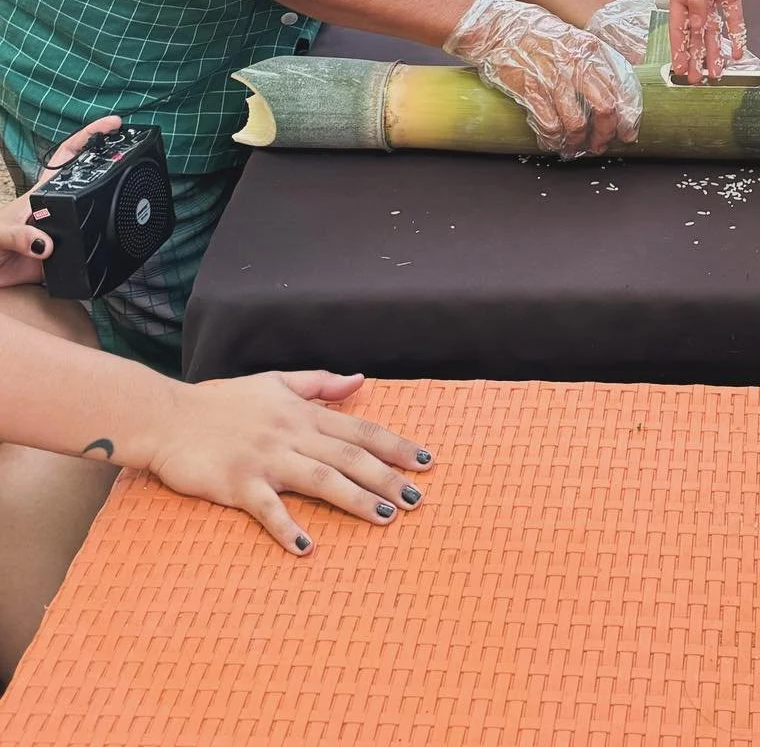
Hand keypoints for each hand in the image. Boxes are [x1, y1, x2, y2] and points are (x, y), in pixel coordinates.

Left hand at [0, 115, 120, 286]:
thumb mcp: (0, 234)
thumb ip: (19, 236)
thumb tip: (46, 243)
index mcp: (41, 194)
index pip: (67, 157)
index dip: (89, 137)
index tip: (112, 125)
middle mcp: (57, 208)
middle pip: (90, 178)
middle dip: (113, 161)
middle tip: (135, 151)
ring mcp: (65, 230)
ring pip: (96, 211)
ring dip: (113, 203)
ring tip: (136, 192)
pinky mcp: (68, 255)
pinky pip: (91, 248)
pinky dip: (105, 245)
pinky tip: (117, 240)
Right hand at [145, 370, 433, 555]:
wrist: (167, 418)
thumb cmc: (220, 403)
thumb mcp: (273, 383)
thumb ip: (318, 383)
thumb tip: (359, 379)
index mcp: (302, 413)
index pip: (359, 428)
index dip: (394, 445)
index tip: (425, 460)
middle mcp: (291, 434)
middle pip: (349, 456)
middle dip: (387, 476)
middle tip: (417, 498)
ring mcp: (265, 459)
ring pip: (321, 479)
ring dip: (355, 499)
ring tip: (384, 518)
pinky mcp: (237, 483)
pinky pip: (267, 508)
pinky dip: (287, 527)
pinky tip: (307, 548)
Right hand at [445, 0, 641, 156]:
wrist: (496, 27)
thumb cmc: (532, 31)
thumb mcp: (572, 38)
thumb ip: (592, 61)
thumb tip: (610, 91)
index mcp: (591, 49)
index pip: (622, 87)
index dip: (629, 116)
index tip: (628, 132)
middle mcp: (576, 64)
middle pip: (606, 109)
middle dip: (606, 134)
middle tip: (600, 144)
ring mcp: (553, 78)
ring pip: (578, 123)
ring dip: (579, 141)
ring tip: (575, 146)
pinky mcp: (531, 91)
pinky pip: (550, 125)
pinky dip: (553, 139)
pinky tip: (552, 141)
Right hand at [668, 0, 759, 82]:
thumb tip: (695, 27)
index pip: (678, 25)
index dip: (679, 48)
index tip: (680, 69)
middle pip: (695, 31)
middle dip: (696, 55)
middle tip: (698, 80)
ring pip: (713, 29)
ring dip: (714, 50)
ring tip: (716, 73)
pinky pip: (731, 17)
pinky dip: (734, 33)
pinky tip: (736, 51)